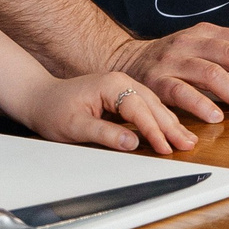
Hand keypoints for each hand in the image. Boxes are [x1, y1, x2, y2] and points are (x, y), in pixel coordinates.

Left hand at [14, 70, 195, 155]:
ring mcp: (123, 86)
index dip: (154, 131)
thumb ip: (105, 133)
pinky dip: (160, 119)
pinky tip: (172, 129)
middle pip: (152, 105)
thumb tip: (132, 142)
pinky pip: (147, 106)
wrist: (40, 97)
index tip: (166, 147)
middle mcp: (121, 81)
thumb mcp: (75, 126)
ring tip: (187, 140)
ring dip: (170, 123)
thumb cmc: (53, 110)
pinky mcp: (123, 94)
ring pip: (153, 105)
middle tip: (188, 145)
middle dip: (171, 126)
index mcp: (110, 84)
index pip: (139, 109)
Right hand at [112, 22, 228, 122]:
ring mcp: (172, 62)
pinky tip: (216, 116)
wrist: (126, 62)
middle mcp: (189, 43)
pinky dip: (200, 105)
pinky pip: (180, 93)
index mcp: (204, 32)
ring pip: (209, 73)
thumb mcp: (204, 42)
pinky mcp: (156, 82)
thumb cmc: (172, 57)